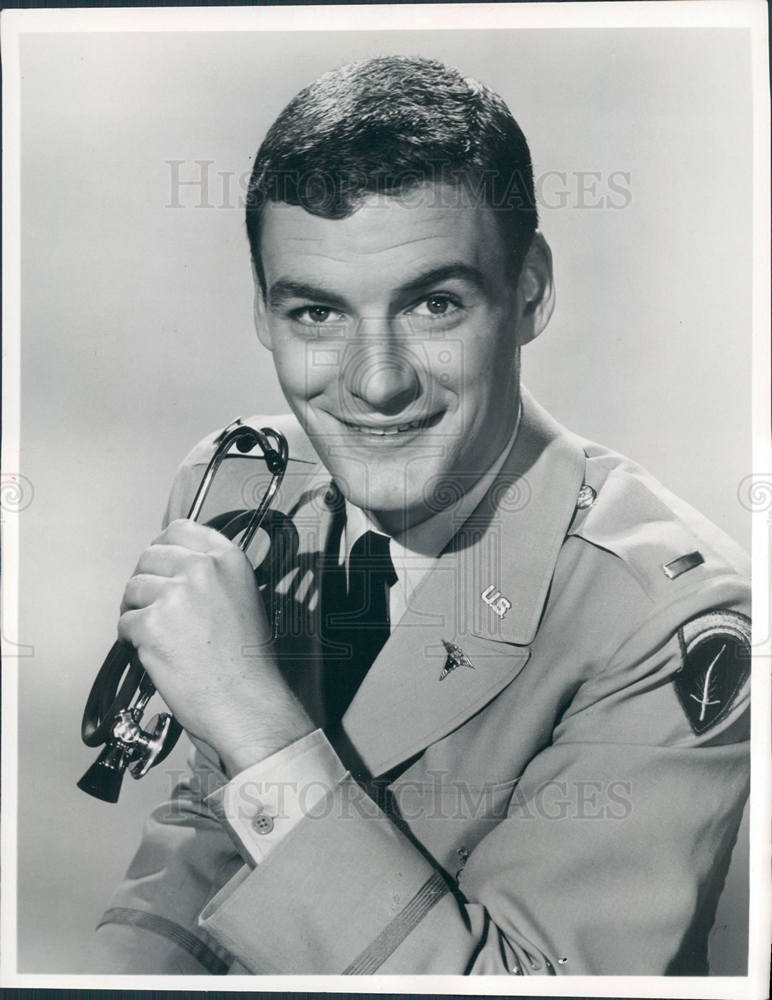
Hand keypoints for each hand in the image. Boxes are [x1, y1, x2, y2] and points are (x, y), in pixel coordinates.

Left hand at [117, 519, 313, 776]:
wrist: (245, 700)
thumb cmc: (247, 660)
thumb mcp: (242, 596)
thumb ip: (211, 574)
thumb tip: (173, 566)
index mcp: (227, 558)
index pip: (180, 529)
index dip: (164, 548)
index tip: (161, 565)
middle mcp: (202, 568)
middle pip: (149, 556)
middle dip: (146, 581)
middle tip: (154, 606)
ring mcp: (175, 594)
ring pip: (133, 589)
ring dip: (137, 610)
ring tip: (157, 634)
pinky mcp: (152, 624)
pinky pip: (125, 622)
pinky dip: (132, 639)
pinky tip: (155, 652)